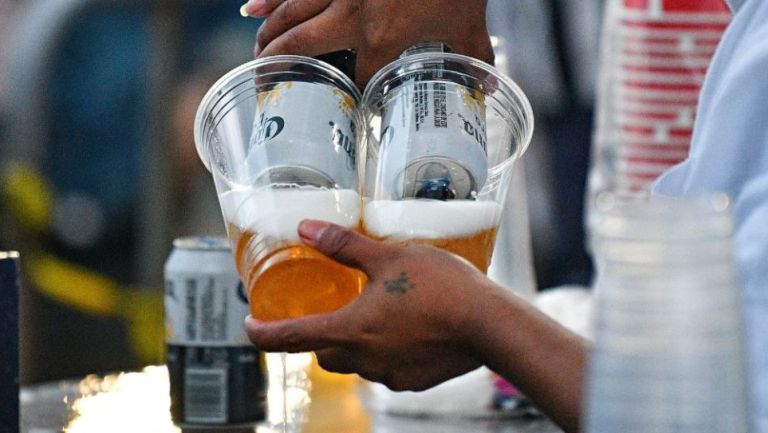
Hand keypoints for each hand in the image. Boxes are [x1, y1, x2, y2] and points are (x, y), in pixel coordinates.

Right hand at [240, 0, 492, 85]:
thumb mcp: (470, 21)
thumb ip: (474, 56)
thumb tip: (485, 85)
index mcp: (382, 37)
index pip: (357, 79)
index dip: (349, 96)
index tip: (344, 108)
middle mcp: (351, 15)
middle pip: (304, 48)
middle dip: (281, 69)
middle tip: (265, 85)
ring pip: (289, 15)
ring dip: (269, 37)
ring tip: (255, 56)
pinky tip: (249, 7)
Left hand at [244, 219, 500, 390]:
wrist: (490, 325)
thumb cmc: (441, 286)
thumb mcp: (388, 256)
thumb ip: (343, 246)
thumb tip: (306, 228)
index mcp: (350, 330)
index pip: (290, 338)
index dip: (263, 334)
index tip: (250, 328)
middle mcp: (364, 359)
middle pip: (323, 353)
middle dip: (317, 336)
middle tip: (325, 312)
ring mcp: (390, 374)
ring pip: (356, 363)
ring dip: (354, 344)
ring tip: (372, 314)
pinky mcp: (414, 381)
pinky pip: (386, 369)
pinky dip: (384, 351)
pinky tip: (405, 329)